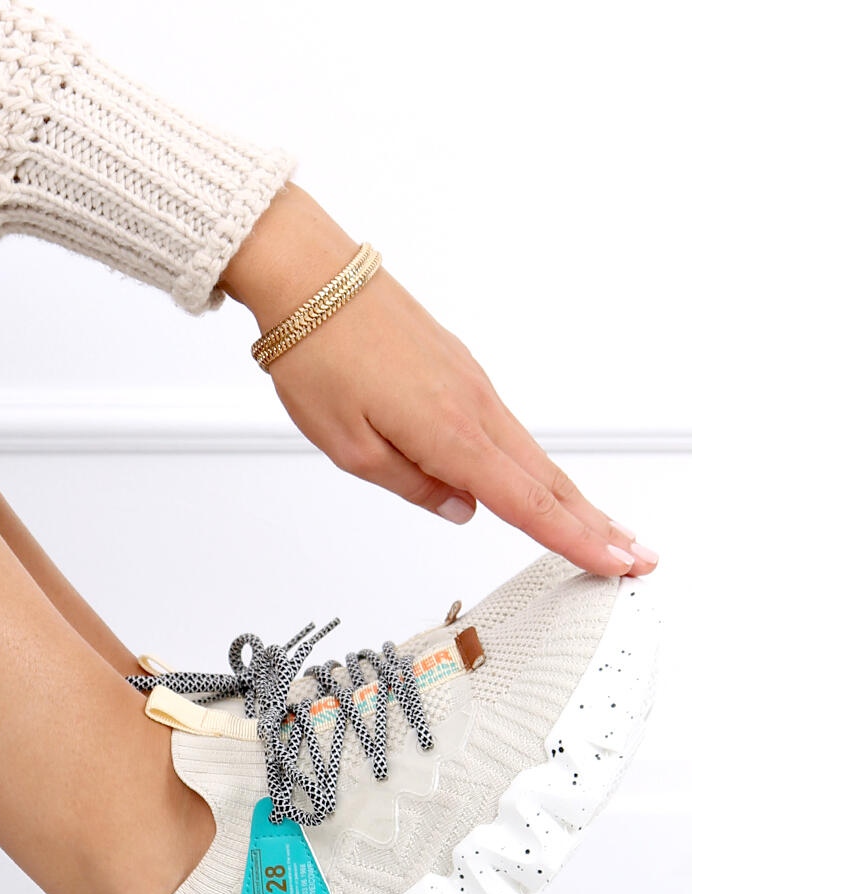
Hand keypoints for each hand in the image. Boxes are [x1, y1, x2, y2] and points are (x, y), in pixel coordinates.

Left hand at [219, 185, 657, 577]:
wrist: (310, 277)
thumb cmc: (319, 353)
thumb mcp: (350, 446)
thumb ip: (412, 485)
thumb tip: (459, 508)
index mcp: (450, 432)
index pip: (526, 503)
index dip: (574, 540)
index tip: (615, 563)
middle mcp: (474, 405)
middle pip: (547, 479)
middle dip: (595, 523)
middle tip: (637, 553)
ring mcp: (472, 382)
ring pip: (531, 452)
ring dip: (571, 495)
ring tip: (601, 527)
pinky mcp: (460, 368)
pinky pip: (506, 427)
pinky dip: (534, 461)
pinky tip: (538, 480)